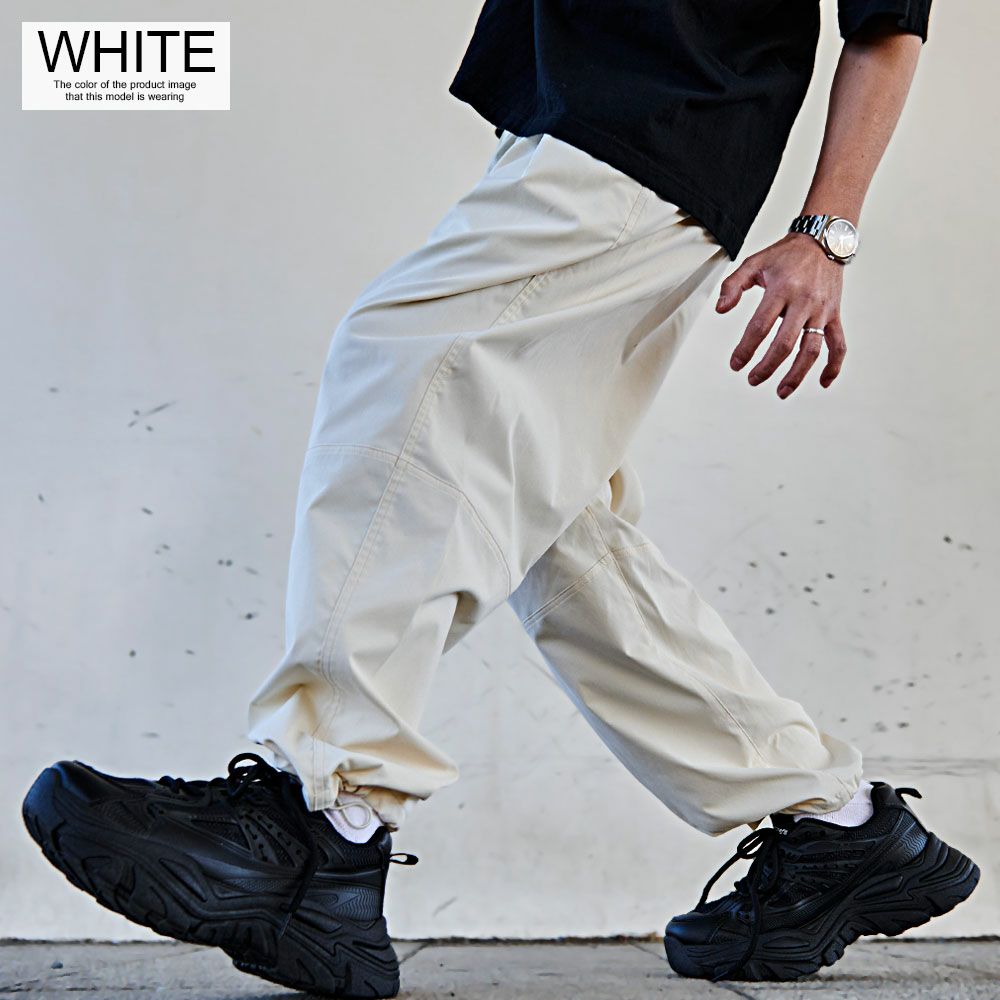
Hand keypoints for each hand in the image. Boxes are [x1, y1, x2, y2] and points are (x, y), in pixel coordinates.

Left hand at [716, 233, 846, 398]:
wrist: (824, 240)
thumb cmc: (786, 255)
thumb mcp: (754, 263)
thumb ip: (733, 285)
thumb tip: (720, 310)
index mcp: (782, 288)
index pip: (760, 326)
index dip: (746, 349)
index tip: (735, 364)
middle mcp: (804, 301)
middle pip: (785, 343)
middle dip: (767, 367)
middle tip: (752, 379)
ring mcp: (822, 310)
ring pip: (812, 350)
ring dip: (797, 374)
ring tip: (781, 391)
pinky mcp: (835, 315)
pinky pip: (838, 344)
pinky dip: (833, 365)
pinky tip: (824, 382)